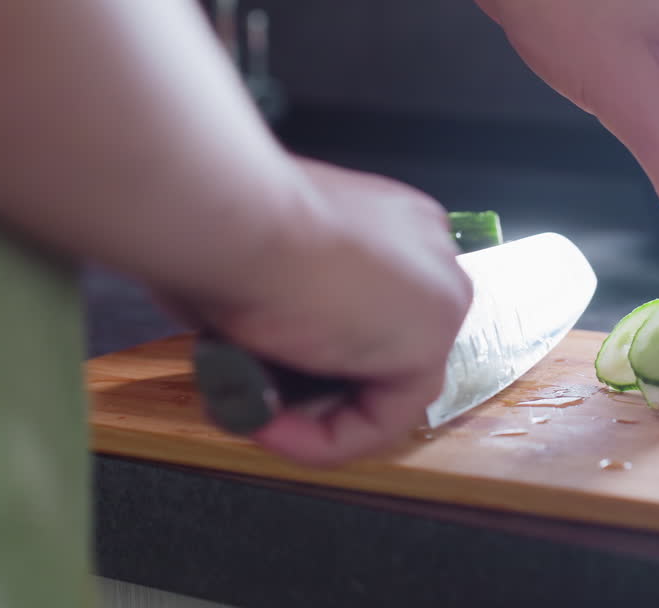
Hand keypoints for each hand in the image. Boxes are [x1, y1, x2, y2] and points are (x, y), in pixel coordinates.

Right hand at [150, 157, 472, 466]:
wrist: (229, 218)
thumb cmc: (222, 226)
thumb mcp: (248, 263)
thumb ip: (273, 301)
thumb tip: (246, 343)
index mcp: (388, 220)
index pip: (364, 309)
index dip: (303, 353)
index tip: (246, 366)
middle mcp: (425, 250)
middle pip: (376, 350)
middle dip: (308, 387)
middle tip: (248, 398)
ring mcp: (437, 295)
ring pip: (380, 388)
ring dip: (308, 417)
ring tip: (249, 413)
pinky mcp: (430, 342)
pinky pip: (380, 419)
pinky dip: (324, 440)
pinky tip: (270, 428)